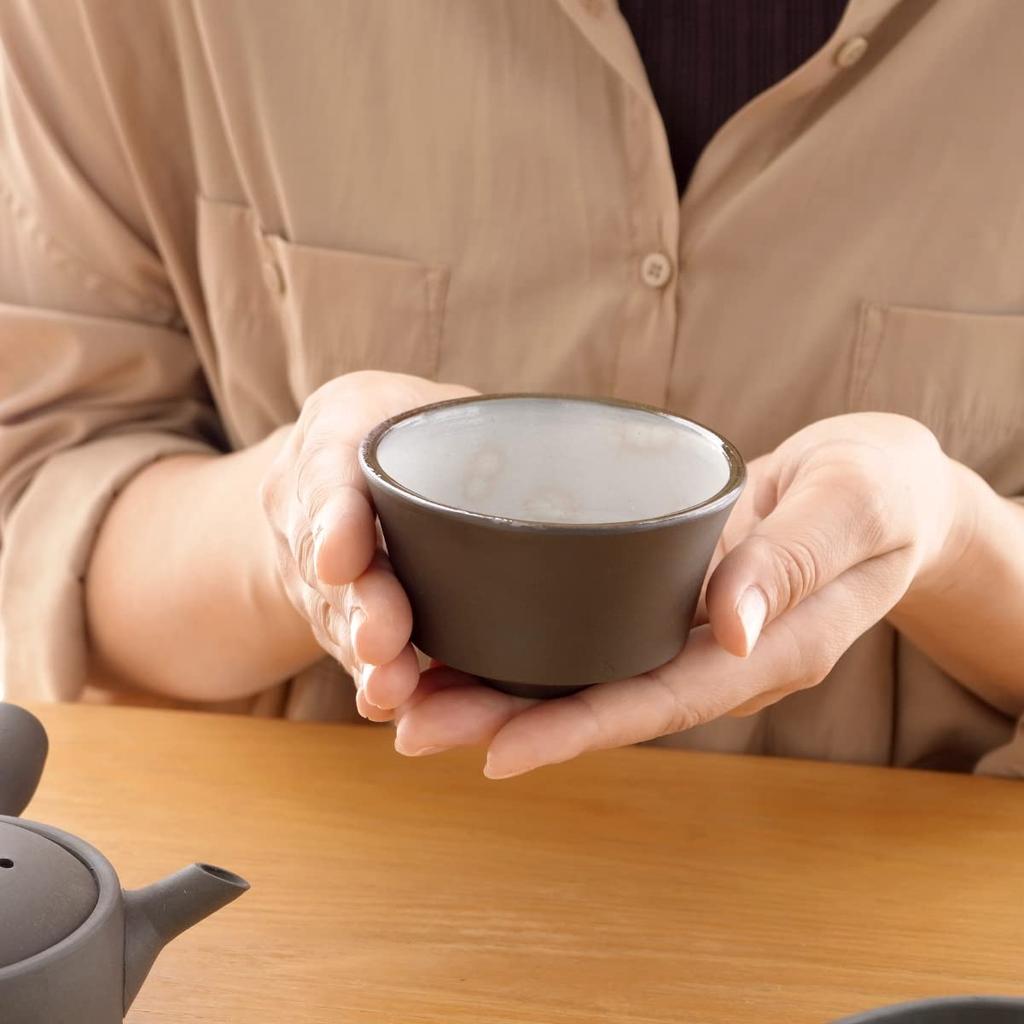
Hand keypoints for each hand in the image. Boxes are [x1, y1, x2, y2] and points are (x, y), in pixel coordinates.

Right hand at [260, 371, 475, 713]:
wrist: (346, 470)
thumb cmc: (418, 430)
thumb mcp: (443, 407)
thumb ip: (489, 434)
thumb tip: (572, 483)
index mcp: (342, 422)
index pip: (329, 465)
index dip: (335, 517)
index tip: (342, 562)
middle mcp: (309, 493)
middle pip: (326, 554)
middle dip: (359, 603)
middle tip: (383, 642)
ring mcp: (309, 556)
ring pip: (331, 608)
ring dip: (361, 652)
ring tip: (391, 689)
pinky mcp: (324, 604)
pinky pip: (340, 639)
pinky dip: (365, 672)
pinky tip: (385, 701)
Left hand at [387, 413, 968, 776]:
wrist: (880, 486)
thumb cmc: (878, 491)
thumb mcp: (853, 507)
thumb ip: (794, 560)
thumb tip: (731, 626)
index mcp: (767, 649)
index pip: (659, 700)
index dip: (578, 727)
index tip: (496, 751)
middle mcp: (715, 656)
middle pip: (603, 702)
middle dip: (507, 721)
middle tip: (410, 727)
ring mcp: (688, 632)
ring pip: (586, 675)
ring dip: (499, 691)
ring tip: (409, 695)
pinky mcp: (667, 598)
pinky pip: (593, 633)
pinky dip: (528, 644)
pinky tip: (468, 640)